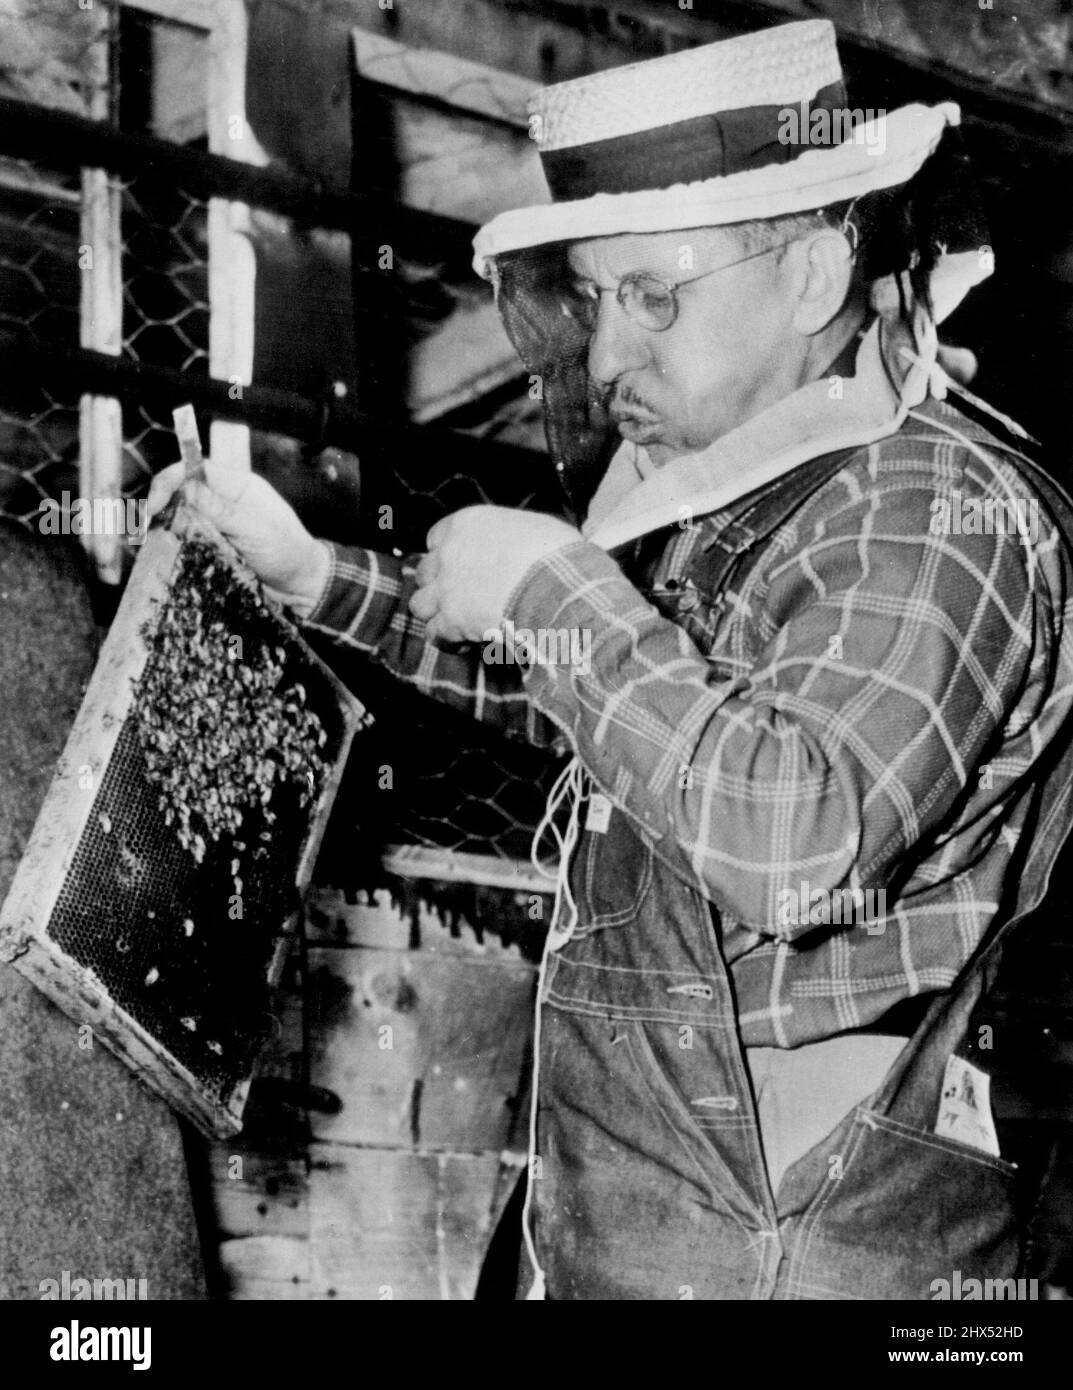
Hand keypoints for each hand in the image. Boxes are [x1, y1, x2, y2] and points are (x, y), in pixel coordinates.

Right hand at [146, 459, 330, 617]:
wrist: (300, 586)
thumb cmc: (287, 553)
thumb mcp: (255, 529)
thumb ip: (222, 509)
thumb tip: (186, 488)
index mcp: (237, 486)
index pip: (194, 469)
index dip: (170, 481)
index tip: (154, 503)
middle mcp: (223, 500)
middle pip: (180, 491)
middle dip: (157, 503)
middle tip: (141, 526)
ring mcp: (215, 523)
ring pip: (177, 515)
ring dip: (160, 524)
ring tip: (143, 539)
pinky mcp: (211, 545)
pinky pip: (184, 538)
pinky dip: (170, 542)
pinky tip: (157, 549)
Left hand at [409, 505, 580, 642]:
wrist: (555, 584)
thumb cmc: (555, 552)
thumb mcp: (534, 527)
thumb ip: (513, 536)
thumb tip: (525, 548)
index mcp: (466, 524)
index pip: (436, 538)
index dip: (446, 555)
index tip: (462, 566)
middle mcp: (448, 553)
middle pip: (424, 572)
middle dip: (438, 585)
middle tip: (460, 597)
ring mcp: (445, 588)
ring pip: (419, 604)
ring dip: (436, 614)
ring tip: (457, 622)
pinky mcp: (450, 621)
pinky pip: (433, 635)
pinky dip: (446, 641)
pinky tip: (465, 644)